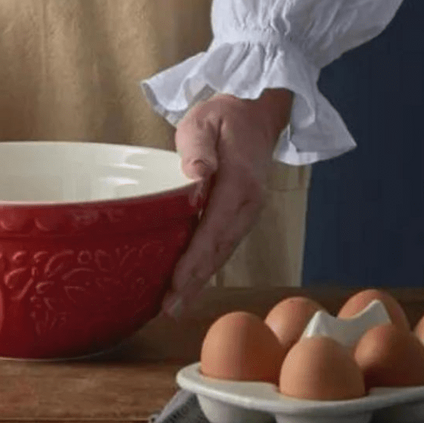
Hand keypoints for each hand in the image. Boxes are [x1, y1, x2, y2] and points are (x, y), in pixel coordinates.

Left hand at [163, 88, 292, 317]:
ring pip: (222, 254)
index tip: (176, 282)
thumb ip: (198, 148)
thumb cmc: (223, 117)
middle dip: (194, 282)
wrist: (255, 113)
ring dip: (199, 282)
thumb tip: (197, 174)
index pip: (214, 228)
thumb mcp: (204, 122)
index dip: (195, 258)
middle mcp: (248, 205)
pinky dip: (206, 268)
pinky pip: (222, 246)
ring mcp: (247, 213)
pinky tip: (188, 285)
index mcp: (240, 183)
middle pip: (218, 250)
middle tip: (168, 309)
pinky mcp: (240, 216)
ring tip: (174, 307)